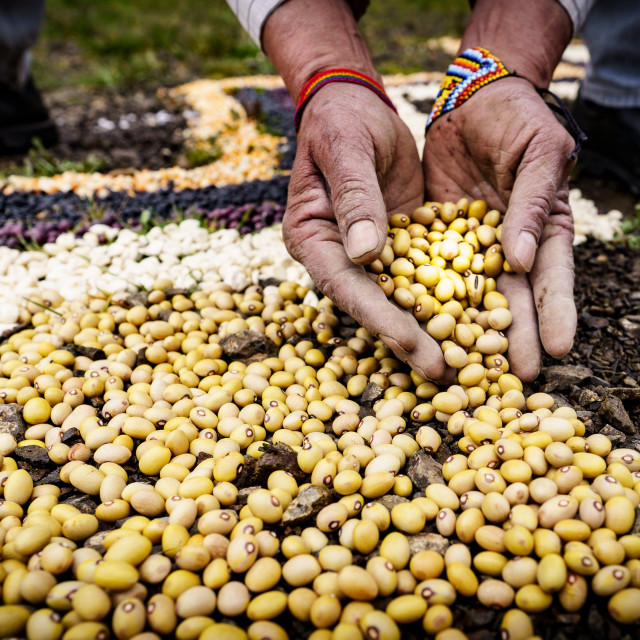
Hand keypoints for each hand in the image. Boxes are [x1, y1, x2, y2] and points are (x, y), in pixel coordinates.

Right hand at [283, 83, 446, 378]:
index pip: (344, 284)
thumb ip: (355, 197)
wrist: (353, 105)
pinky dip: (445, 295)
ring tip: (463, 360)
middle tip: (444, 371)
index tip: (410, 342)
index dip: (378, 316)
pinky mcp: (398, 243)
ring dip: (430, 326)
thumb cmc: (341, 121)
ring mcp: (367, 253)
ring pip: (400, 296)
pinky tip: (475, 316)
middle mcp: (337, 254)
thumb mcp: (346, 149)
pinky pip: (421, 274)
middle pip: (373, 302)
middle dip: (408, 337)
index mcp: (312, 237)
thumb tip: (365, 254)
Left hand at [423, 77, 576, 380]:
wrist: (474, 100)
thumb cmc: (519, 120)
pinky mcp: (433, 238)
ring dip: (468, 330)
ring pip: (468, 294)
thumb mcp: (539, 154)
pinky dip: (425, 298)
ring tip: (465, 366)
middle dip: (514, 336)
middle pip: (511, 298)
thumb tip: (521, 258)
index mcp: (543, 229)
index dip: (555, 312)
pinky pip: (428, 271)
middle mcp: (507, 247)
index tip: (557, 349)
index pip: (552, 277)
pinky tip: (418, 324)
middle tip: (515, 378)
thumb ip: (531, 204)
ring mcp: (468, 247)